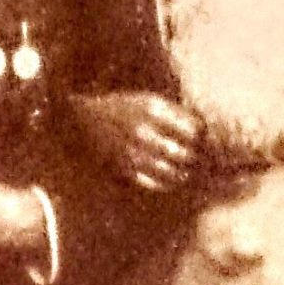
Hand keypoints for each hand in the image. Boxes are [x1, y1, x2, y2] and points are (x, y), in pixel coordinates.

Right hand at [72, 91, 200, 191]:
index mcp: (152, 109)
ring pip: (172, 172)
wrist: (81, 121)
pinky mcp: (125, 168)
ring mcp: (133, 151)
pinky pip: (154, 183)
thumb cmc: (120, 108)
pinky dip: (166, 183)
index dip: (200, 135)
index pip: (193, 129)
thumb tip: (203, 129)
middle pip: (185, 153)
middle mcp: (144, 130)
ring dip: (182, 173)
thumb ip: (173, 113)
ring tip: (185, 171)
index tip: (199, 136)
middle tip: (195, 156)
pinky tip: (169, 179)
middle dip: (194, 156)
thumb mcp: (146, 100)